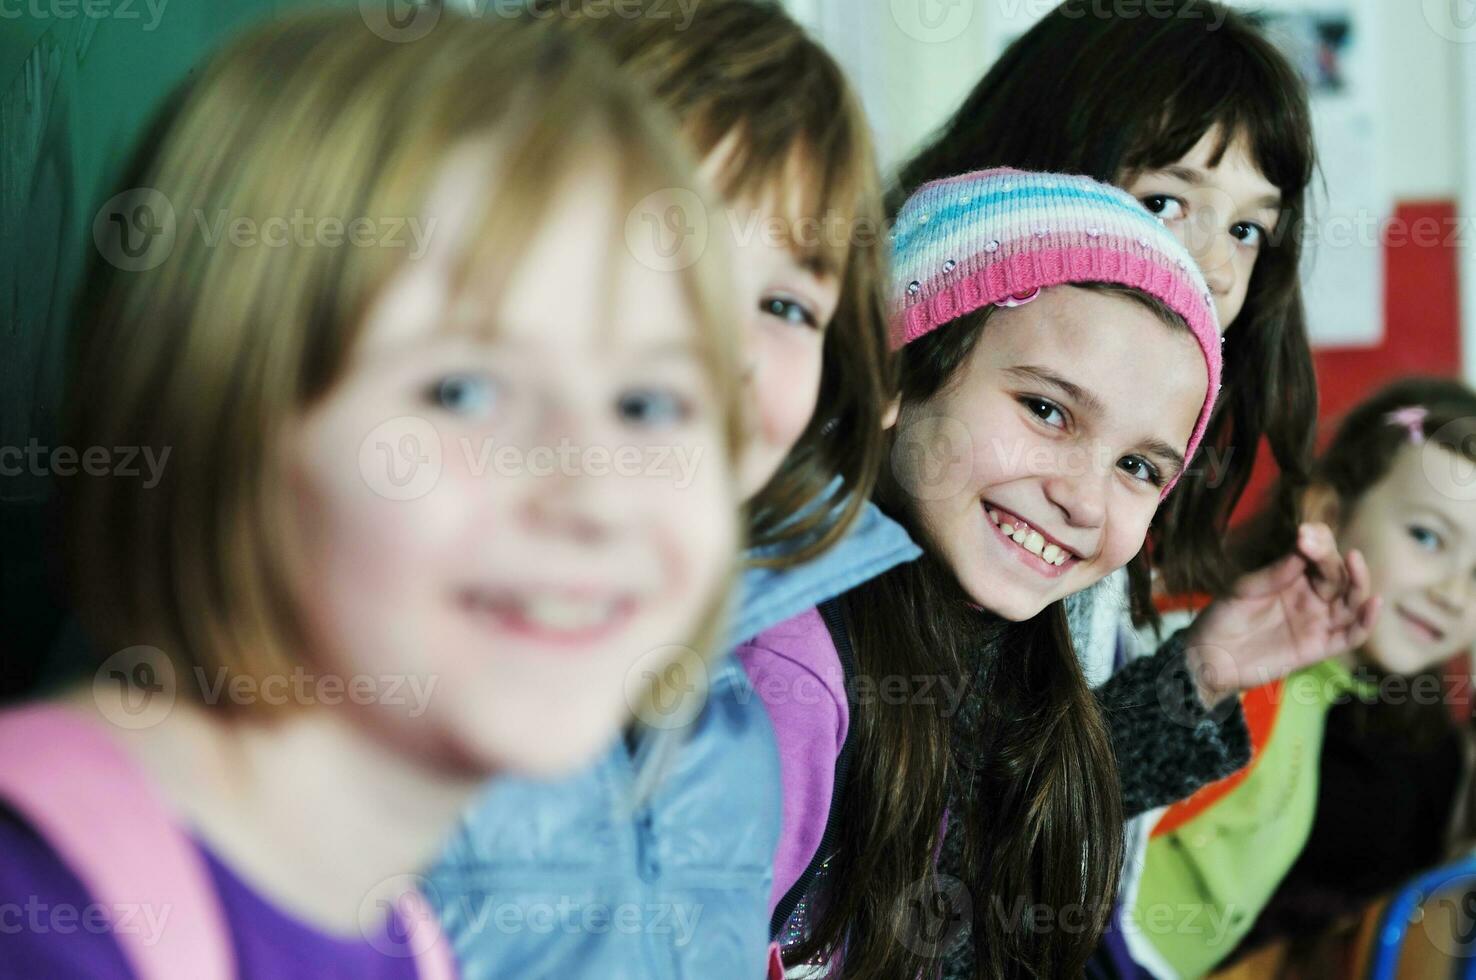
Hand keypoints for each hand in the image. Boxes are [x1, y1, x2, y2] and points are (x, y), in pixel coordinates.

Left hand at [1182, 523, 1380, 707]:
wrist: (1211, 657)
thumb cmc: (1223, 617)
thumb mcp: (1244, 589)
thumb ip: (1275, 573)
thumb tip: (1303, 545)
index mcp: (1293, 576)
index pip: (1317, 553)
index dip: (1318, 541)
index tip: (1306, 532)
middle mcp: (1311, 596)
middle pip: (1336, 574)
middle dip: (1329, 557)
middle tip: (1313, 543)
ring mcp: (1318, 621)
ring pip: (1351, 600)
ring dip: (1358, 581)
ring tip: (1355, 560)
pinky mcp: (1320, 647)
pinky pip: (1350, 635)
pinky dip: (1365, 621)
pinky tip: (1373, 603)